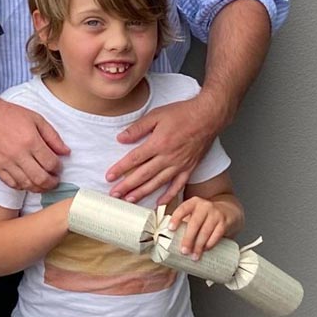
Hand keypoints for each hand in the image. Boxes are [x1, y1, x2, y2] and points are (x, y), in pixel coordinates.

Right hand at [0, 96, 69, 191]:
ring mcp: (6, 162)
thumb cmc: (11, 114)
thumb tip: (66, 152)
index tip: (59, 168)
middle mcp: (18, 154)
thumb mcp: (36, 119)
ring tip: (44, 183)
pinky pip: (12, 184)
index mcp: (31, 140)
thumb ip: (53, 136)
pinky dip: (22, 186)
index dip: (58, 168)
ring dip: (39, 187)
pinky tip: (28, 182)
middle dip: (52, 183)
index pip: (50, 163)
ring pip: (27, 184)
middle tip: (55, 181)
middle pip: (41, 178)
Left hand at [105, 93, 225, 204]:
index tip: (109, 177)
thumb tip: (121, 138)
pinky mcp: (189, 169)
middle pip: (143, 175)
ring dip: (142, 193)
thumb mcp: (156, 115)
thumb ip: (138, 128)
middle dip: (127, 186)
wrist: (208, 117)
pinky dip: (168, 196)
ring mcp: (179, 165)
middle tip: (114, 194)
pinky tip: (159, 203)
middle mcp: (168, 157)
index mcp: (158, 143)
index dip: (120, 169)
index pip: (134, 159)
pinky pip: (177, 186)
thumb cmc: (183, 114)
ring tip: (130, 199)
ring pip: (158, 183)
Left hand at [167, 196, 232, 259]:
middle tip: (183, 251)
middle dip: (188, 239)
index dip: (176, 218)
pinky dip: (210, 243)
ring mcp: (215, 214)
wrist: (228, 211)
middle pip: (194, 223)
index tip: (171, 229)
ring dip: (199, 246)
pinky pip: (216, 235)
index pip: (182, 209)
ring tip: (194, 256)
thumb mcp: (195, 213)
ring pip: (205, 231)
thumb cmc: (206, 215)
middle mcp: (204, 206)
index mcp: (193, 203)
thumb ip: (185, 222)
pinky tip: (205, 250)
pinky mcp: (224, 222)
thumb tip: (171, 238)